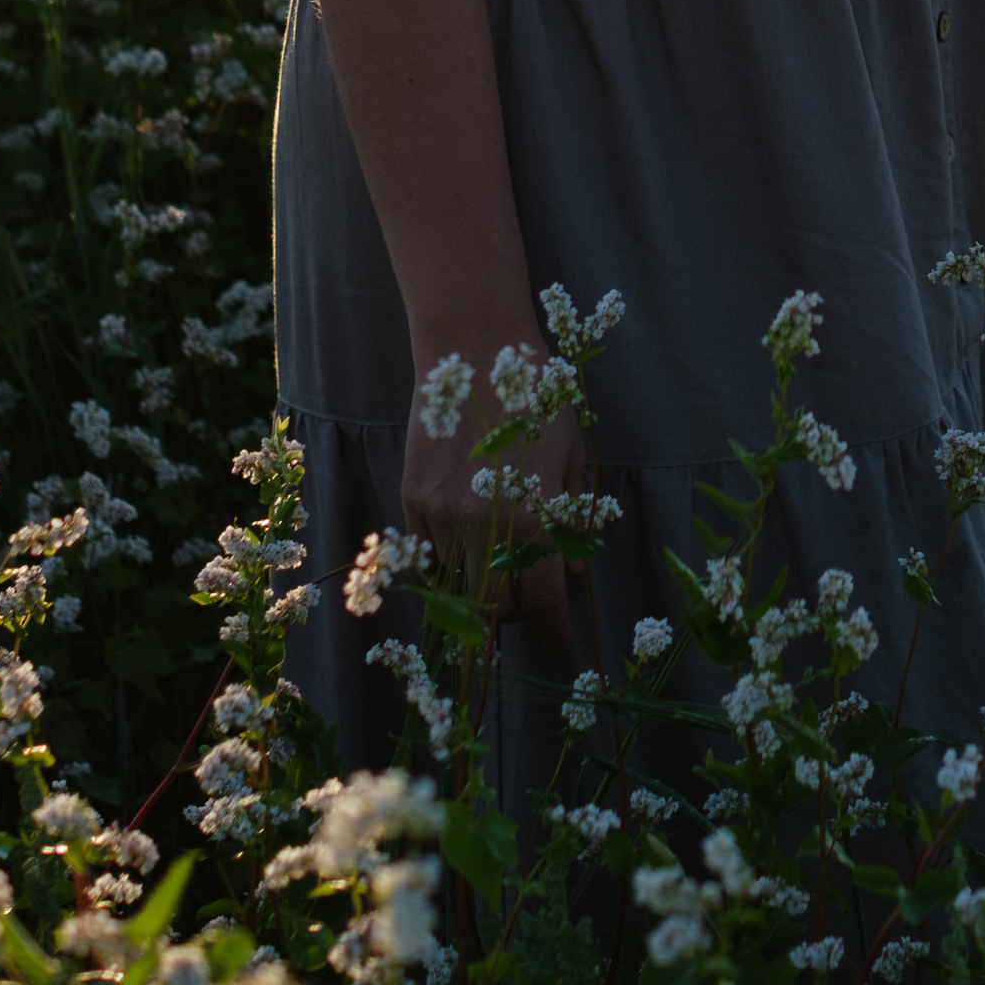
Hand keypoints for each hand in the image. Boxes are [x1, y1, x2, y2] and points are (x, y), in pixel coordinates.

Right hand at [400, 327, 585, 649]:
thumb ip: (569, 520)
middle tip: (533, 599)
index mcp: (529, 517)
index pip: (541, 600)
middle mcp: (481, 525)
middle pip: (494, 608)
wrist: (473, 345)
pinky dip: (452, 561)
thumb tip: (572, 576)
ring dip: (483, 587)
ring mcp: (439, 514)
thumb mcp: (570, 454)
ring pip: (457, 586)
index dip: (554, 628)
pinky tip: (471, 542)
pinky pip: (430, 555)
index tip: (562, 639)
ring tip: (502, 568)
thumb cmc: (536, 392)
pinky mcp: (412, 498)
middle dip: (518, 613)